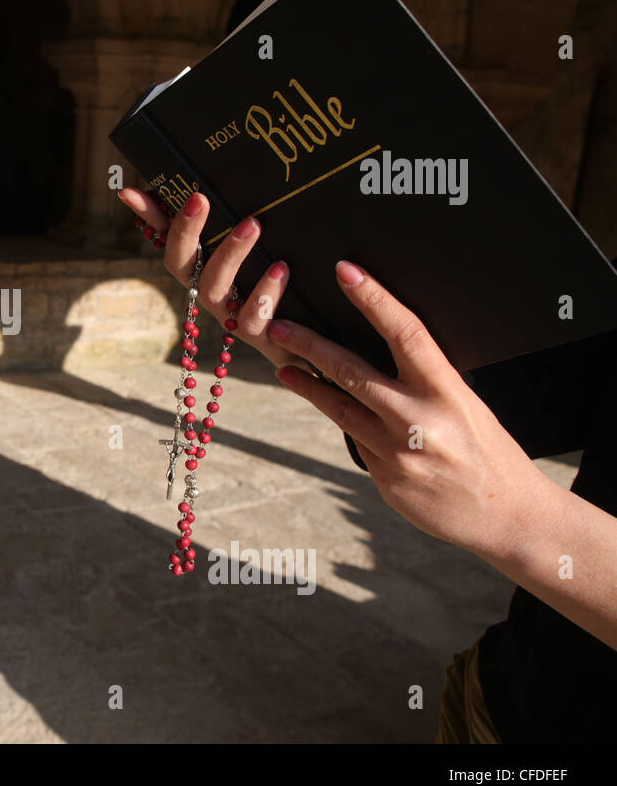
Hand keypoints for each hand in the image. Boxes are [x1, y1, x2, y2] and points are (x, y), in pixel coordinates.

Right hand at [117, 186, 308, 369]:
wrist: (306, 341)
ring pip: (213, 289)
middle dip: (185, 232)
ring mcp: (228, 314)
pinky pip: (253, 319)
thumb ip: (216, 221)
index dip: (152, 216)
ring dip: (229, 255)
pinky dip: (265, 294)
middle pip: (180, 265)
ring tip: (252, 225)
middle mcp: (206, 291)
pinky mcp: (258, 335)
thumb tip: (161, 187)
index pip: (165, 237)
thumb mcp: (247, 248)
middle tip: (202, 199)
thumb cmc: (269, 286)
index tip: (142, 190)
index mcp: (199, 269)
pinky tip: (281, 269)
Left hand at [267, 260, 556, 559]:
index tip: (346, 271)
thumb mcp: (465, 404)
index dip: (373, 299)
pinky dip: (349, 426)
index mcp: (447, 392)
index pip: (405, 333)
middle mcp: (418, 421)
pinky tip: (345, 419)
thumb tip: (378, 353)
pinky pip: (356, 442)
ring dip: (307, 385)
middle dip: (309, 346)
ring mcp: (396, 454)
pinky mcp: (383, 479)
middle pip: (351, 372)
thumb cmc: (487, 449)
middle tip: (278, 326)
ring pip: (339, 409)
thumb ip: (423, 382)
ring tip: (284, 368)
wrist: (508, 514)